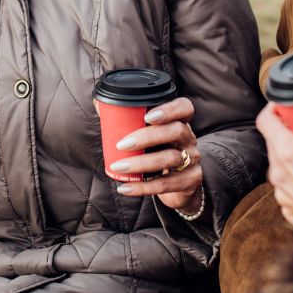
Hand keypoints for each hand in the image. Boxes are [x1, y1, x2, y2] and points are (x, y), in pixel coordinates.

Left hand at [109, 97, 203, 215]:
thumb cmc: (158, 153)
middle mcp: (189, 139)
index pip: (184, 108)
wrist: (179, 185)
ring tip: (118, 167)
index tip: (147, 116)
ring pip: (170, 158)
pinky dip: (143, 187)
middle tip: (122, 144)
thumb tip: (100, 104)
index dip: (169, 109)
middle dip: (147, 136)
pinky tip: (125, 187)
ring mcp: (192, 160)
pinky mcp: (189, 181)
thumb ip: (128, 119)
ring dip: (140, 163)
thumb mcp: (150, 136)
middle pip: (176, 130)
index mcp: (180, 122)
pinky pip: (166, 184)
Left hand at [258, 82, 292, 230]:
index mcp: (289, 152)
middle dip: (288, 131)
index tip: (287, 105)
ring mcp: (283, 194)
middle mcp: (279, 173)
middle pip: (274, 141)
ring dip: (292, 157)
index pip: (265, 120)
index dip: (274, 108)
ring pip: (280, 166)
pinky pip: (287, 188)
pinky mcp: (290, 210)